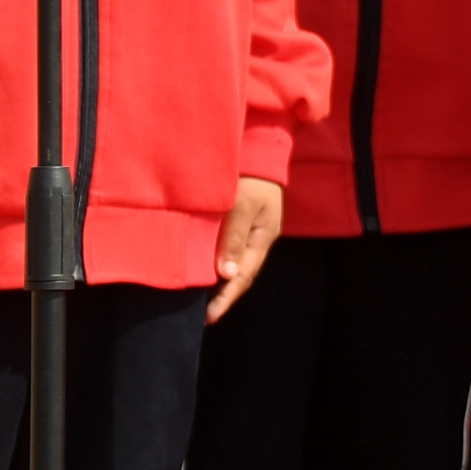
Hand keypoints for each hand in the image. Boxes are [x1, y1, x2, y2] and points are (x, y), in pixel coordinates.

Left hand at [207, 179, 283, 322]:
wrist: (264, 151)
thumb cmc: (251, 177)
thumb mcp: (242, 205)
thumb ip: (233, 238)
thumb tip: (225, 275)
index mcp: (262, 238)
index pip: (243, 276)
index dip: (227, 298)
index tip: (210, 317)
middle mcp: (260, 239)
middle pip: (243, 274)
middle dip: (226, 295)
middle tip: (206, 316)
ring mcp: (254, 231)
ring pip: (238, 264)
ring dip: (224, 283)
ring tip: (207, 300)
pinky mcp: (245, 222)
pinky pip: (234, 251)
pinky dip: (223, 265)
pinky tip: (212, 271)